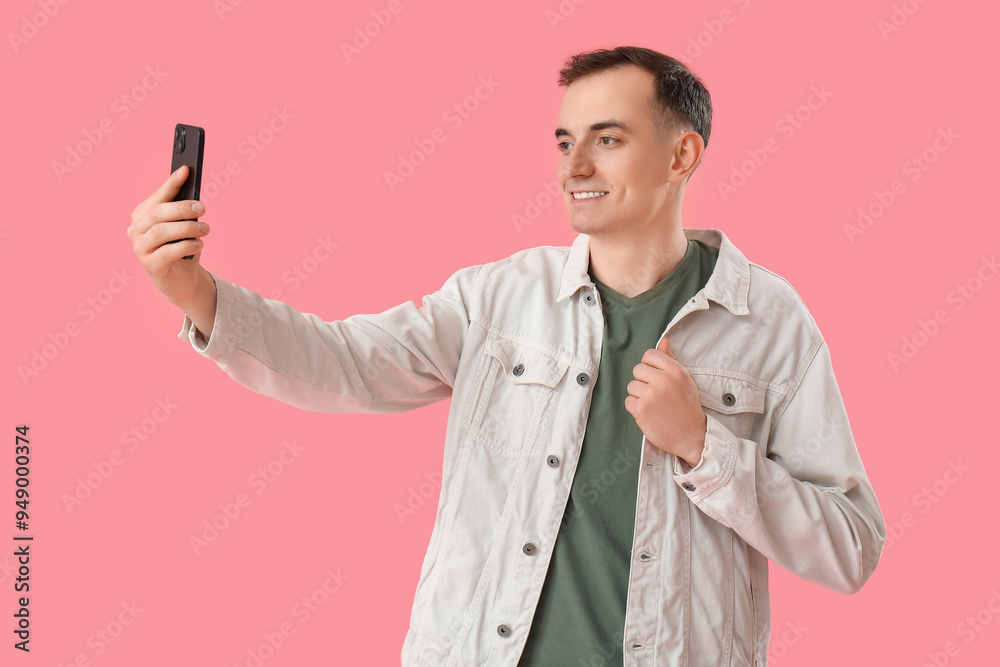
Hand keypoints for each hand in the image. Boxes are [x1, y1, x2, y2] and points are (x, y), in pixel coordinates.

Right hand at [126, 165, 210, 306]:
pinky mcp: (150, 265)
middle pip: (158, 213)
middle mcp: (136, 230)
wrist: (183, 279)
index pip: (157, 196)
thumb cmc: (182, 247)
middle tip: (203, 208)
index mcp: (142, 215)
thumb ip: (184, 211)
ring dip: (187, 228)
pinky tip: (199, 244)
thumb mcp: (184, 226)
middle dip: (182, 208)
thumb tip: (195, 196)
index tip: (186, 170)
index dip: (171, 183)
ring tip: (205, 229)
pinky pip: (168, 252)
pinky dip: (186, 246)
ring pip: (161, 232)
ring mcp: (140, 248)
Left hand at [625, 336, 706, 466]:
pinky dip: (635, 408)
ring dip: (639, 395)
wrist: (691, 436)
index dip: (649, 366)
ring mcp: (650, 394)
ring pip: (631, 386)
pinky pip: (628, 401)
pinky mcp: (641, 409)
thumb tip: (663, 341)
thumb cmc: (688, 407)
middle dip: (643, 381)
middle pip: (638, 369)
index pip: (649, 355)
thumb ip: (671, 360)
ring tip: (653, 405)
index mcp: (675, 370)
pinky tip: (649, 413)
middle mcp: (663, 380)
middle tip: (655, 394)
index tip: (655, 376)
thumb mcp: (685, 380)